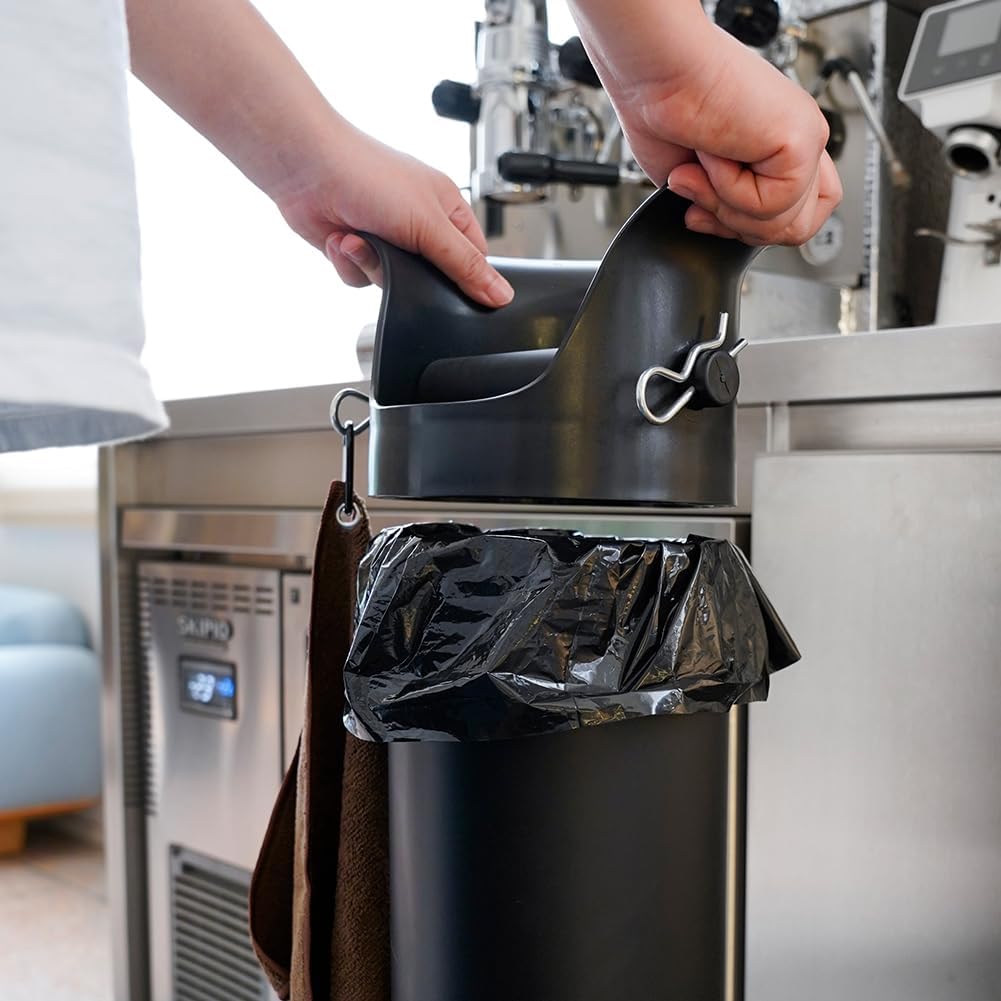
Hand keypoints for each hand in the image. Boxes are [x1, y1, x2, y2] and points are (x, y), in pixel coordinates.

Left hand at [125, 0, 513, 308]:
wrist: (305, 168)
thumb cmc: (367, 174)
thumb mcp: (430, 226)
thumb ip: (466, 266)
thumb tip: (501, 294)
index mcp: (446, 209)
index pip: (473, 259)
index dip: (469, 280)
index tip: (462, 295)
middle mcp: (416, 223)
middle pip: (431, 278)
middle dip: (409, 276)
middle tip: (400, 261)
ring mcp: (384, 238)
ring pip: (392, 283)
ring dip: (371, 266)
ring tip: (358, 239)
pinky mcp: (354, 250)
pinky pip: (360, 279)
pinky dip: (348, 263)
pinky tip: (340, 239)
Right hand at [570, 1, 841, 244]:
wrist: (656, 75)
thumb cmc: (663, 111)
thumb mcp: (695, 183)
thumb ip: (724, 208)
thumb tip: (726, 230)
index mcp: (776, 148)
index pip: (794, 214)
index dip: (751, 230)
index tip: (709, 215)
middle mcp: (797, 140)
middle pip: (797, 228)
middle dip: (740, 228)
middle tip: (701, 200)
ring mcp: (804, 139)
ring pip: (783, 225)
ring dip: (727, 208)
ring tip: (702, 169)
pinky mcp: (803, 140)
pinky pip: (771, 205)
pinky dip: (729, 189)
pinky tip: (714, 152)